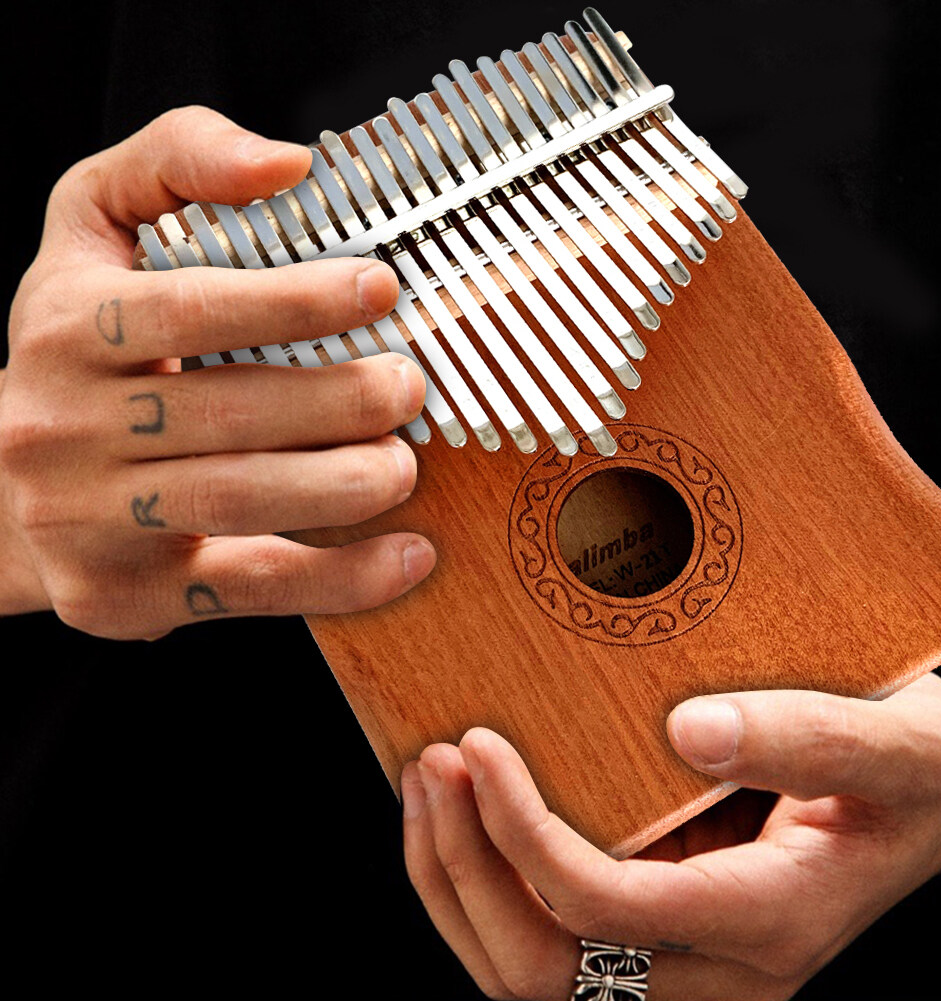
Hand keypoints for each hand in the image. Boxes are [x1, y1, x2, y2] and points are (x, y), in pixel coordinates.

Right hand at [0, 106, 434, 637]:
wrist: (3, 492)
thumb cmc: (82, 350)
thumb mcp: (96, 227)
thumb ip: (178, 161)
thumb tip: (289, 163)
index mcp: (65, 326)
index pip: (186, 307)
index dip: (293, 298)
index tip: (382, 287)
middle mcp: (63, 425)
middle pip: (222, 413)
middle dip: (338, 401)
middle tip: (408, 387)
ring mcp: (89, 520)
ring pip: (235, 502)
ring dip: (344, 486)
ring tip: (406, 464)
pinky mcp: (127, 592)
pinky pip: (249, 589)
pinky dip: (342, 579)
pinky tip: (412, 555)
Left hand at [402, 673, 940, 999]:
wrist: (927, 802)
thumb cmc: (911, 772)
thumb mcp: (893, 745)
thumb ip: (806, 737)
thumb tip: (688, 731)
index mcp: (767, 924)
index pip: (606, 912)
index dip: (524, 836)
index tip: (478, 747)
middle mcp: (716, 969)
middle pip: (547, 972)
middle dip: (469, 870)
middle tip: (433, 766)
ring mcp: (684, 962)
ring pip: (532, 975)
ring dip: (459, 885)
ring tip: (426, 786)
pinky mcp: (660, 934)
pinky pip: (548, 941)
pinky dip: (485, 882)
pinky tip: (462, 813)